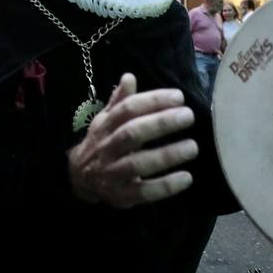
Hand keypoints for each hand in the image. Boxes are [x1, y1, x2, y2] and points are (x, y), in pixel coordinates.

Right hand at [67, 73, 198, 208]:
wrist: (79, 177)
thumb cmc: (102, 143)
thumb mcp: (106, 120)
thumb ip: (120, 101)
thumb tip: (129, 76)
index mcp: (105, 126)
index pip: (127, 109)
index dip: (152, 101)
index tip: (179, 97)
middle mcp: (107, 148)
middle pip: (132, 133)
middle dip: (161, 123)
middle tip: (188, 116)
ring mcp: (112, 173)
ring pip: (138, 164)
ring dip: (166, 155)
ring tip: (193, 147)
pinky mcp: (121, 195)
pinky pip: (143, 192)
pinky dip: (165, 186)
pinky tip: (186, 178)